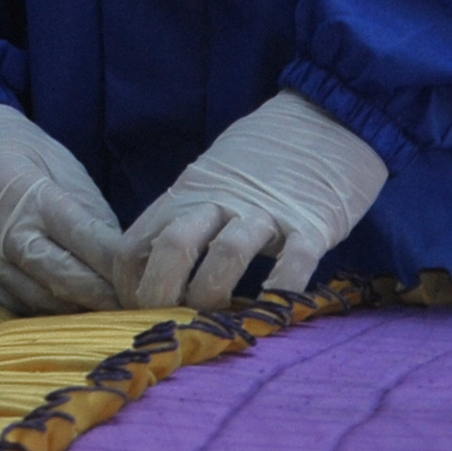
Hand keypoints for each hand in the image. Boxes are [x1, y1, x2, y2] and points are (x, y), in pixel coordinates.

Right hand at [0, 102, 127, 313]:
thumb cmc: (15, 152)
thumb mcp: (61, 166)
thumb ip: (91, 213)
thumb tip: (124, 261)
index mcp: (35, 200)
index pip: (90, 243)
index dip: (123, 268)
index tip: (150, 282)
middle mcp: (6, 236)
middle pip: (67, 281)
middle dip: (107, 300)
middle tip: (139, 311)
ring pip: (42, 303)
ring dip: (78, 313)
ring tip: (111, 318)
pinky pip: (14, 307)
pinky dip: (44, 313)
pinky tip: (66, 312)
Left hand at [115, 93, 387, 310]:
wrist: (322, 121)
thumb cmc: (259, 163)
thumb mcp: (206, 184)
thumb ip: (182, 222)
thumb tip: (149, 279)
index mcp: (185, 195)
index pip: (136, 243)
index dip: (130, 285)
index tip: (136, 315)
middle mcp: (218, 201)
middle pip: (173, 246)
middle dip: (162, 293)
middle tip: (170, 328)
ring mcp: (265, 212)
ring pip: (228, 251)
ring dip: (215, 292)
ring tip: (216, 323)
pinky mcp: (312, 223)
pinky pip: (295, 260)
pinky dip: (281, 289)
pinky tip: (272, 312)